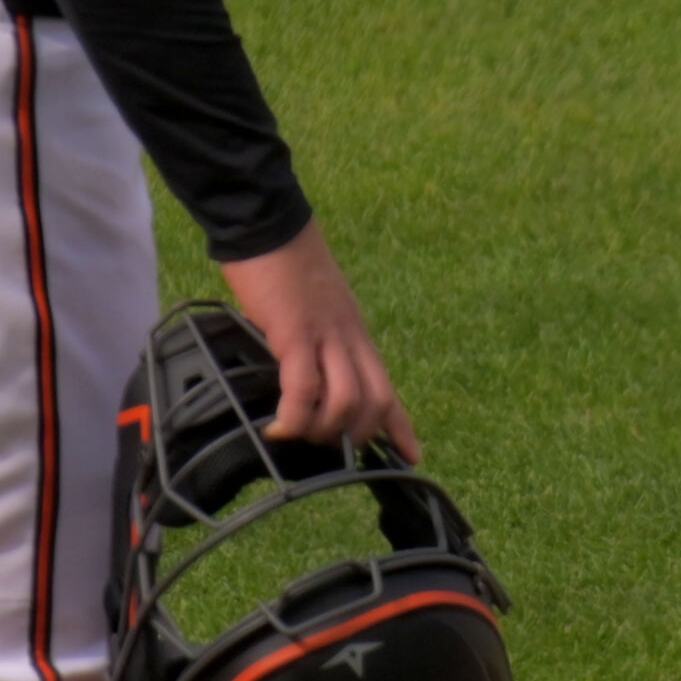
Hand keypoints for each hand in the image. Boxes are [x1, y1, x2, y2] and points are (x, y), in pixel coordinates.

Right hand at [218, 219, 419, 461]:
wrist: (268, 222)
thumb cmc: (284, 264)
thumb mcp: (317, 305)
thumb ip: (320, 338)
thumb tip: (304, 374)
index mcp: (354, 331)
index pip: (387, 385)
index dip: (400, 427)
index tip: (412, 457)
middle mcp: (348, 336)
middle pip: (375, 400)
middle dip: (354, 435)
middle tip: (322, 443)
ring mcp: (325, 334)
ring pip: (347, 401)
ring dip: (323, 430)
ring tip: (296, 433)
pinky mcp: (294, 332)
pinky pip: (303, 389)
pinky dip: (293, 418)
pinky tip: (277, 428)